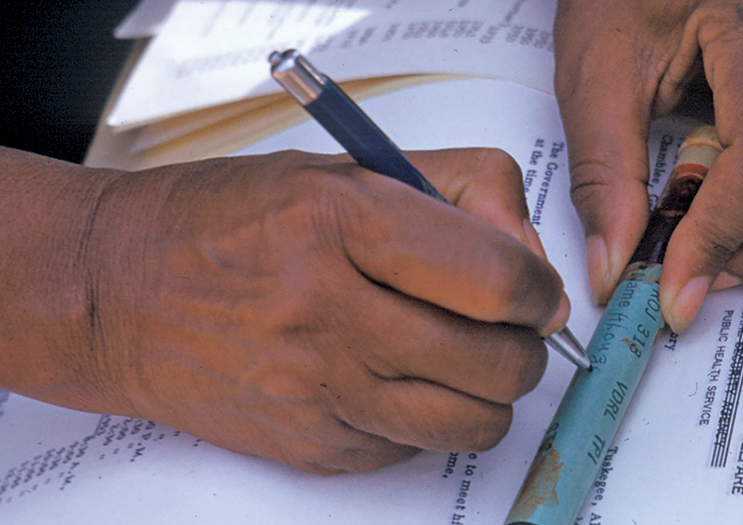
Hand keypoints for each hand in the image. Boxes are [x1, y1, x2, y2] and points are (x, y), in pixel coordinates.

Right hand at [1, 148, 567, 473]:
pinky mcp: (310, 446)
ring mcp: (317, 389)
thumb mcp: (344, 168)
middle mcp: (327, 310)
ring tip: (466, 361)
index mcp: (340, 221)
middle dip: (525, 345)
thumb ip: (456, 193)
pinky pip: (416, 450)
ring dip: (491, 394)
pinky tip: (394, 382)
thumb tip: (530, 261)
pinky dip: (427, 420)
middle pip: (496, 361)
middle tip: (507, 327)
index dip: (539, 289)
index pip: (493, 277)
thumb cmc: (228, 221)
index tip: (537, 292)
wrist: (116, 293)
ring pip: (471, 423)